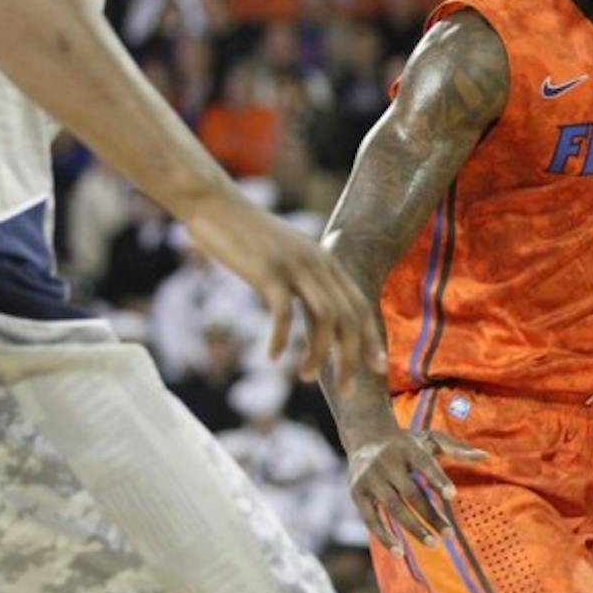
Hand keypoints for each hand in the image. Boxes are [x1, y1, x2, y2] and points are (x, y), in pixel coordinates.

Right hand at [181, 189, 384, 387]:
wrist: (215, 204)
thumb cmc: (247, 237)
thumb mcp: (286, 257)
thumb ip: (305, 282)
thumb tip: (319, 317)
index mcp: (326, 260)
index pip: (359, 305)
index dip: (371, 338)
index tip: (377, 368)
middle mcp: (318, 262)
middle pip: (348, 317)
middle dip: (350, 357)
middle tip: (345, 388)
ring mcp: (294, 266)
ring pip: (324, 318)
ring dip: (318, 353)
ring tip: (306, 378)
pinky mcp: (267, 270)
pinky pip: (282, 312)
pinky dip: (279, 338)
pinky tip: (271, 357)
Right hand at [348, 425, 487, 553]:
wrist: (365, 437)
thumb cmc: (406, 443)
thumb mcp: (430, 439)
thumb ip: (457, 449)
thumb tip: (486, 457)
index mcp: (407, 447)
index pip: (424, 463)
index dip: (437, 479)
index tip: (452, 495)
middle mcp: (386, 461)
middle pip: (411, 492)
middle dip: (430, 514)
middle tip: (449, 534)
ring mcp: (370, 478)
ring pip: (394, 507)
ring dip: (413, 527)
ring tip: (433, 543)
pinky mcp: (357, 493)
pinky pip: (371, 519)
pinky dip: (384, 536)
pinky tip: (400, 552)